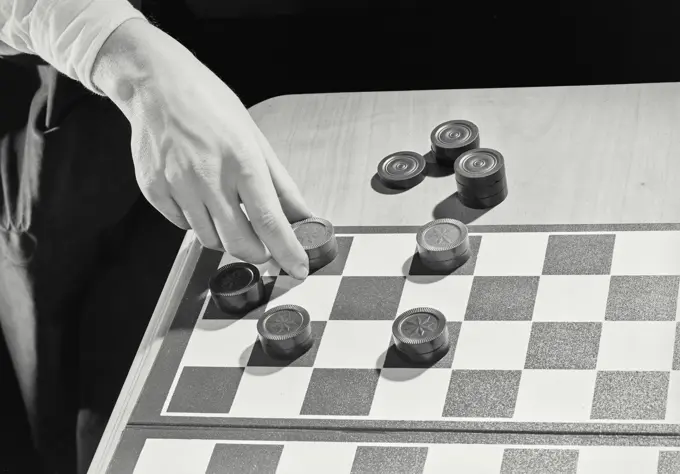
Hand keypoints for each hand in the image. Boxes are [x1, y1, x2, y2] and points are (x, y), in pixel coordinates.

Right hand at [92, 20, 310, 278]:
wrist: (156, 84)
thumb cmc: (210, 105)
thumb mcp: (255, 138)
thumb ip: (280, 183)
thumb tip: (302, 215)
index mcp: (241, 160)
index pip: (269, 221)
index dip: (287, 251)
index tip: (298, 269)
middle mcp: (208, 177)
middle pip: (238, 242)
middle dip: (257, 253)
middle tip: (264, 245)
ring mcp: (177, 185)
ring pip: (208, 239)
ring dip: (225, 236)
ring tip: (226, 208)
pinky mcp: (154, 190)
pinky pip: (182, 226)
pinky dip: (196, 222)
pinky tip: (199, 198)